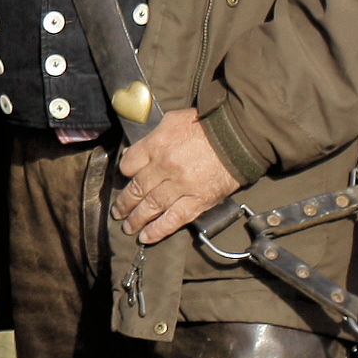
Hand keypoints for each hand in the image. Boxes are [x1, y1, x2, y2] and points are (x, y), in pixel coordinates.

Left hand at [111, 107, 242, 244]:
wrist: (239, 136)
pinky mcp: (198, 201)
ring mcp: (181, 186)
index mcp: (156, 145)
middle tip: (118, 212)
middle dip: (124, 203)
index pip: (129, 164)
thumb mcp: (174, 120)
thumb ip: (153, 136)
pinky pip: (173, 219)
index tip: (125, 179)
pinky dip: (158, 230)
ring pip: (151, 207)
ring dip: (136, 219)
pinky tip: (146, 237)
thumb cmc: (207, 124)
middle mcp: (164, 167)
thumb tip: (136, 150)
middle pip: (137, 188)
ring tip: (128, 227)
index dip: (124, 173)